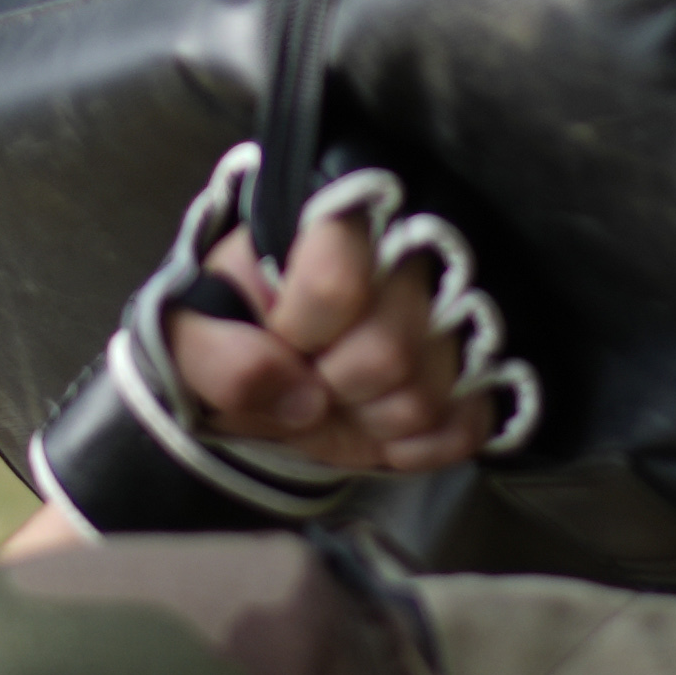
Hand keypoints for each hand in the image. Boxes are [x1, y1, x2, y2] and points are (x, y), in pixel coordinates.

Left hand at [163, 184, 507, 476]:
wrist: (283, 352)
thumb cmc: (242, 327)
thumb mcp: (194, 332)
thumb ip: (222, 358)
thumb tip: (300, 397)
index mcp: (333, 226)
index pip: (337, 282)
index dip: (300, 331)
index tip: (282, 335)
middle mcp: (411, 261)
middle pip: (389, 352)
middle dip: (334, 387)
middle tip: (312, 378)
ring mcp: (455, 320)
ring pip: (425, 398)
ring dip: (369, 422)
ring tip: (345, 398)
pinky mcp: (481, 376)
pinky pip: (463, 430)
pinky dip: (412, 447)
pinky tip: (381, 424)